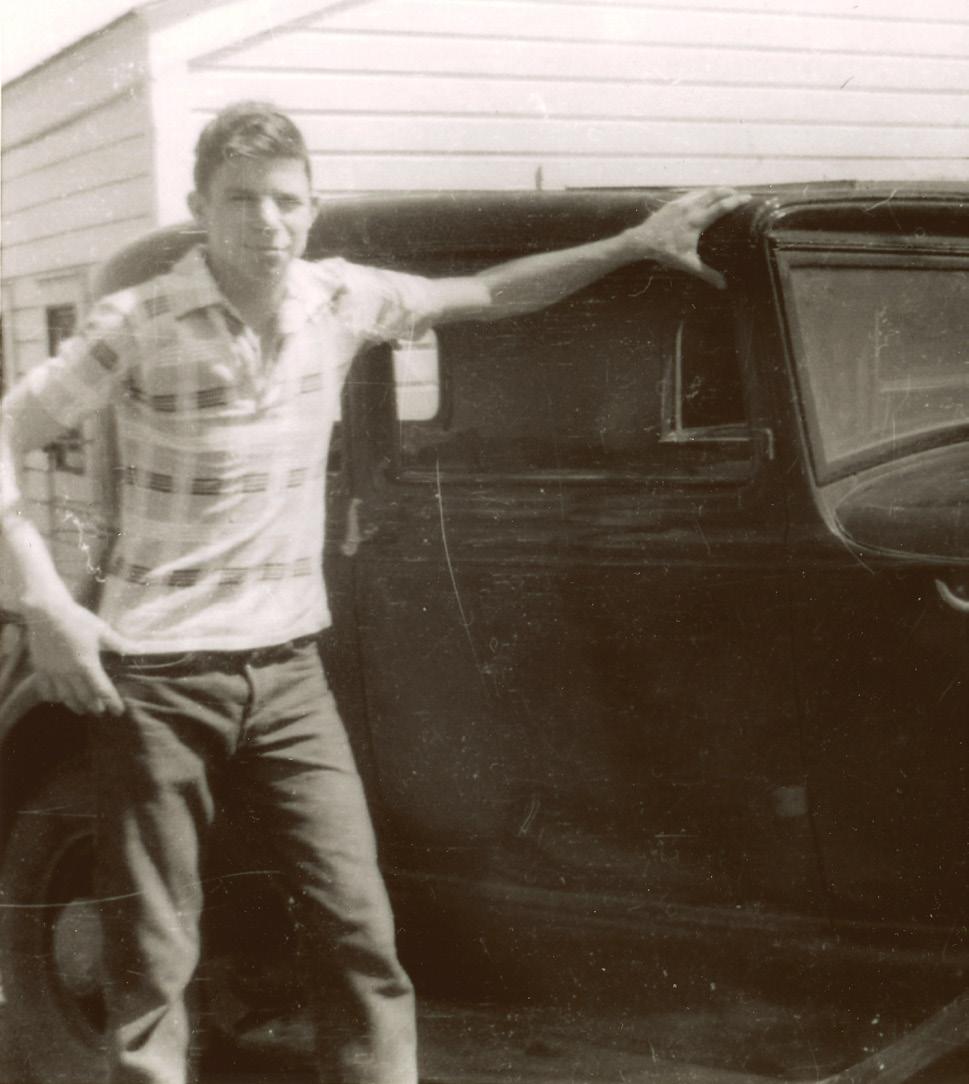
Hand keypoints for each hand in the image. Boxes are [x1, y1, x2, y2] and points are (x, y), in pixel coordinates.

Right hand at [26, 602, 130, 715]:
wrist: (47, 613)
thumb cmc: (78, 620)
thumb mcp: (102, 631)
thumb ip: (119, 644)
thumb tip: (140, 650)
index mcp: (87, 665)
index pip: (102, 690)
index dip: (112, 702)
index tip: (119, 711)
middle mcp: (70, 673)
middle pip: (84, 697)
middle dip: (94, 706)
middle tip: (101, 712)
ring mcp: (53, 672)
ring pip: (65, 697)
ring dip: (75, 705)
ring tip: (82, 710)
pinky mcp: (40, 669)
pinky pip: (46, 689)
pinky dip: (54, 697)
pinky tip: (59, 698)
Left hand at [622, 187, 750, 288]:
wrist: (642, 241)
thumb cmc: (665, 252)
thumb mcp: (688, 264)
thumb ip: (707, 273)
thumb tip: (723, 285)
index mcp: (697, 220)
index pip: (722, 206)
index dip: (737, 201)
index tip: (748, 198)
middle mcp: (690, 208)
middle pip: (715, 193)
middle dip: (729, 192)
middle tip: (740, 194)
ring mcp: (681, 203)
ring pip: (703, 191)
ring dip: (716, 190)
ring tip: (725, 193)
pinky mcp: (673, 202)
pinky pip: (692, 194)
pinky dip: (702, 193)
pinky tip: (704, 196)